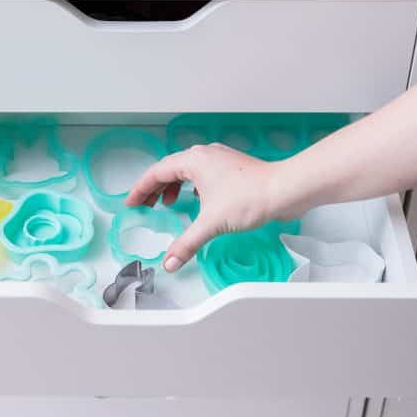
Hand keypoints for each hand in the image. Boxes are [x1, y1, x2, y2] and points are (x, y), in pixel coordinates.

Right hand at [126, 143, 284, 271]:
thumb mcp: (212, 223)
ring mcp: (220, 160)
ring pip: (187, 170)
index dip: (140, 189)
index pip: (156, 172)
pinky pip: (203, 174)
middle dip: (155, 188)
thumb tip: (170, 261)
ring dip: (173, 186)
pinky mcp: (232, 168)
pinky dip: (192, 186)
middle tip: (144, 204)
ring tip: (167, 203)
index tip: (131, 202)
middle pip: (170, 169)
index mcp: (194, 160)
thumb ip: (186, 243)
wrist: (285, 190)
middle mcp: (205, 155)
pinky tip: (197, 200)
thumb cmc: (252, 196)